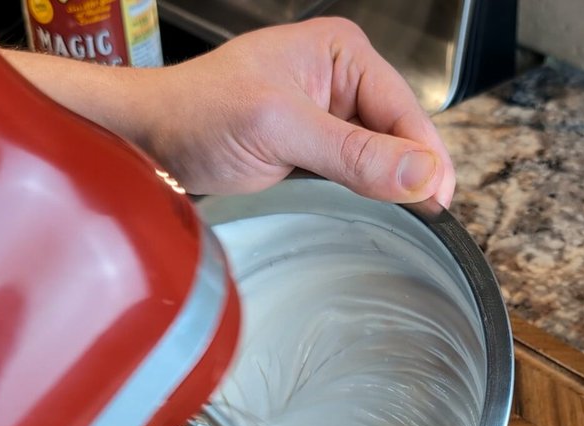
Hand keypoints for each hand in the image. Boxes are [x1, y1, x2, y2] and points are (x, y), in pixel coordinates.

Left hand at [8, 19, 455, 205]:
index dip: (426, 158)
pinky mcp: (317, 148)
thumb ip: (353, 153)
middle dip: (411, 174)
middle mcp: (342, 78)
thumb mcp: (278, 129)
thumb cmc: (194, 114)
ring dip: (391, 188)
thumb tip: (420, 174)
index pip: (405, 110)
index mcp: (341, 51)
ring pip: (385, 159)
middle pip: (402, 136)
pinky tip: (373, 212)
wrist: (144, 139)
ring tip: (403, 217)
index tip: (439, 201)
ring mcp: (331, 115)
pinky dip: (370, 195)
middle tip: (426, 218)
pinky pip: (360, 174)